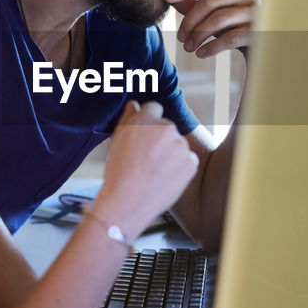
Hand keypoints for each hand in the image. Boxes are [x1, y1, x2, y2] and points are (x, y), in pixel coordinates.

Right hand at [96, 101, 197, 238]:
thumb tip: (134, 105)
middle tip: (146, 158)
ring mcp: (181, 145)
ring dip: (170, 153)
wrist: (128, 202)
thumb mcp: (116, 141)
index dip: (147, 122)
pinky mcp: (191, 162)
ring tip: (154, 172)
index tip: (144, 135)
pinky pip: (187, 160)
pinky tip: (164, 178)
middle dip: (159, 139)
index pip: (153, 108)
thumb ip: (127, 118)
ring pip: (177, 145)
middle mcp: (166, 128)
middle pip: (166, 128)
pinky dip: (179, 167)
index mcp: (146, 119)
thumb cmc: (118, 173)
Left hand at [164, 0, 258, 57]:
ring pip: (219, 19)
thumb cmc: (235, 25)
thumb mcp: (213, 13)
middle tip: (180, 37)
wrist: (263, 46)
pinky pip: (230, 38)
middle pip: (209, 1)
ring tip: (188, 48)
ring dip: (198, 35)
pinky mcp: (259, 31)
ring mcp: (256, 11)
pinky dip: (211, 47)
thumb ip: (193, 2)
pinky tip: (201, 53)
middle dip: (190, 20)